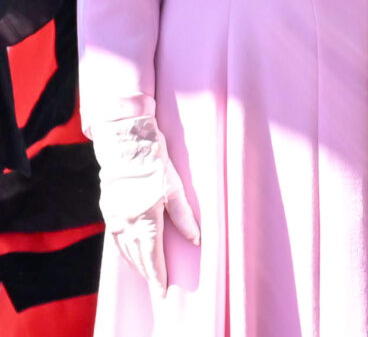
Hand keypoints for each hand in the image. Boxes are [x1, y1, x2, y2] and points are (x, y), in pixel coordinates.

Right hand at [91, 116, 199, 293]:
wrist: (125, 141)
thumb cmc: (153, 160)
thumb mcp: (173, 186)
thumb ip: (184, 215)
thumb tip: (196, 239)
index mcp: (145, 217)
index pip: (153, 256)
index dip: (158, 275)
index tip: (163, 291)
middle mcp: (126, 221)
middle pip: (137, 256)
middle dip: (148, 273)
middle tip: (156, 287)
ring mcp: (114, 215)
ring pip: (124, 249)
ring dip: (135, 264)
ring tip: (145, 275)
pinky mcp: (107, 207)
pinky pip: (114, 237)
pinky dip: (122, 250)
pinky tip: (127, 254)